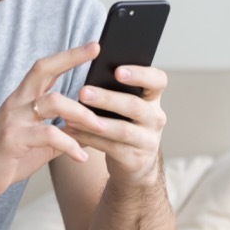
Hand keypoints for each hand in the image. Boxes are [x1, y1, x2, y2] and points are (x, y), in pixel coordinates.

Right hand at [0, 42, 107, 201]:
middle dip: (71, 58)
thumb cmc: (5, 158)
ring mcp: (13, 120)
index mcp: (22, 100)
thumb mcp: (37, 143)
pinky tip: (82, 157)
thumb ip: (61, 132)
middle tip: (97, 51)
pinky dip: (70, 145)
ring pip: (52, 102)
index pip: (45, 69)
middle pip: (43, 70)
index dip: (68, 56)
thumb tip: (91, 131)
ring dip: (82, 113)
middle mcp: (16, 104)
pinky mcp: (12, 140)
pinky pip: (48, 135)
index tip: (93, 46)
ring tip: (102, 127)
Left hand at [65, 63, 168, 185]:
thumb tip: (84, 67)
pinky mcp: (135, 159)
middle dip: (107, 99)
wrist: (134, 162)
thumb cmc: (122, 122)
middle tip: (83, 92)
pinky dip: (88, 138)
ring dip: (94, 122)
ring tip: (71, 114)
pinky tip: (71, 130)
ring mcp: (148, 140)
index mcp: (153, 98)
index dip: (140, 74)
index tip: (117, 70)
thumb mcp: (124, 105)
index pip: (158, 80)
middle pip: (135, 106)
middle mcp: (155, 118)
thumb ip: (113, 89)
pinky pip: (110, 147)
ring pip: (122, 130)